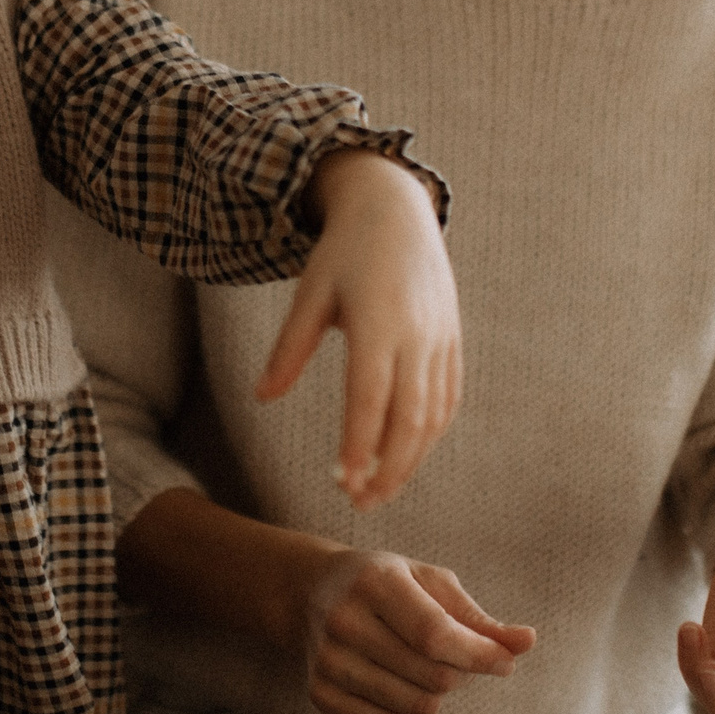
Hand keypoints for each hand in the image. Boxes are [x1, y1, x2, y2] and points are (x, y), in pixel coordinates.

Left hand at [259, 149, 460, 509]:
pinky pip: (448, 397)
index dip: (358, 442)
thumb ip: (289, 348)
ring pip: (434, 415)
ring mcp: (441, 338)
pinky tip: (407, 456)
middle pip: (410, 417)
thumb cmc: (343, 253)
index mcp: (377, 320)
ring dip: (411, 459)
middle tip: (361, 503)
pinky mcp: (452, 340)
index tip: (343, 480)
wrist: (396, 210)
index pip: (369, 396)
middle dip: (389, 468)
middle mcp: (416, 334)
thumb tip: (261, 397)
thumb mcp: (309, 293)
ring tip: (380, 490)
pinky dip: (430, 434)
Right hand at [297, 548, 534, 713]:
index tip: (505, 662)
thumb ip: (478, 618)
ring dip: (438, 696)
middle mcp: (344, 621)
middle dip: (460, 673)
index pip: (435, 635)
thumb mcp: (429, 583)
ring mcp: (327, 661)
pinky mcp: (320, 694)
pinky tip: (403, 686)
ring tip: (428, 669)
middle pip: (432, 677)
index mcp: (375, 582)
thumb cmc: (382, 583)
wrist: (308, 592)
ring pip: (416, 707)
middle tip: (454, 656)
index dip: (479, 656)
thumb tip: (527, 642)